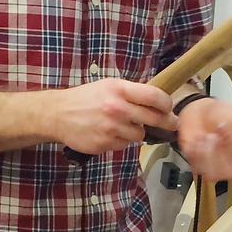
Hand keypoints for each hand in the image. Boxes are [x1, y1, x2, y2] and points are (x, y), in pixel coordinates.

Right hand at [54, 79, 177, 153]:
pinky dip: (121, 140)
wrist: (59, 114)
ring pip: (140, 134)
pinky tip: (109, 133)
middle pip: (155, 118)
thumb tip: (159, 102)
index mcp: (120, 90)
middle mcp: (118, 109)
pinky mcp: (105, 143)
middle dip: (167, 122)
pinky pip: (124, 145)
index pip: (155, 97)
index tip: (170, 107)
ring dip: (136, 131)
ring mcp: (111, 128)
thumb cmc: (87, 98)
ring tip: (123, 124)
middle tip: (172, 123)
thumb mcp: (110, 86)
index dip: (167, 104)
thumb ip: (132, 93)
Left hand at [177, 98, 231, 180]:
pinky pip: (198, 168)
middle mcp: (230, 159)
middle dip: (219, 153)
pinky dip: (196, 153)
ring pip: (214, 175)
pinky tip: (197, 140)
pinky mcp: (199, 163)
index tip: (227, 126)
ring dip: (206, 154)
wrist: (199, 111)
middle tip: (215, 135)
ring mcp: (214, 163)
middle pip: (229, 172)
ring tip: (205, 137)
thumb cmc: (219, 113)